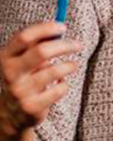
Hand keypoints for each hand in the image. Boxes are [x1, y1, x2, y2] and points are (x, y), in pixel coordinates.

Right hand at [0, 22, 80, 138]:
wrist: (10, 114)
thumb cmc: (23, 78)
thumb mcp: (22, 59)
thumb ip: (36, 43)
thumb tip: (59, 27)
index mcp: (5, 57)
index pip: (24, 37)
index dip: (45, 29)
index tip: (63, 27)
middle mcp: (10, 73)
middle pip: (42, 51)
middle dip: (64, 45)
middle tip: (78, 45)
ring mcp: (20, 91)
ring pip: (55, 70)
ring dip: (69, 66)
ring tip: (71, 66)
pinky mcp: (32, 106)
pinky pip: (60, 88)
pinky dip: (65, 84)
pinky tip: (59, 85)